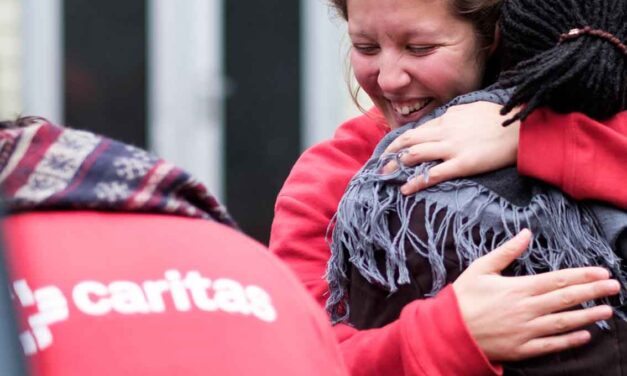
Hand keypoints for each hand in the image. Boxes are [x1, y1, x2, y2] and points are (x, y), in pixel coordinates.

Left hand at [383, 102, 520, 194]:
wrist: (523, 129)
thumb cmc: (502, 119)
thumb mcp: (474, 109)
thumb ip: (456, 114)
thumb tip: (446, 117)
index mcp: (448, 118)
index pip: (417, 130)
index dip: (400, 141)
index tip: (390, 150)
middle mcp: (445, 131)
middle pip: (409, 141)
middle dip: (390, 153)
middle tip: (380, 165)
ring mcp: (453, 147)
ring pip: (415, 155)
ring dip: (397, 166)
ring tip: (386, 176)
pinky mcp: (462, 163)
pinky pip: (433, 174)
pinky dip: (416, 182)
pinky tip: (405, 189)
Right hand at [453, 229, 619, 361]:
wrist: (448, 331)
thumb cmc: (463, 298)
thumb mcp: (481, 268)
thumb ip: (506, 251)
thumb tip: (526, 233)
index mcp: (518, 288)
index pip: (558, 280)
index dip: (582, 276)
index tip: (601, 272)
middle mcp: (527, 309)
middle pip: (567, 299)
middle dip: (593, 292)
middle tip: (614, 287)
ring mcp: (526, 330)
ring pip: (564, 322)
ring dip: (588, 316)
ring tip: (607, 310)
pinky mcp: (522, 349)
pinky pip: (551, 345)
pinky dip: (570, 341)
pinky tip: (585, 336)